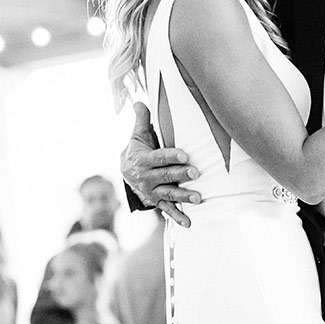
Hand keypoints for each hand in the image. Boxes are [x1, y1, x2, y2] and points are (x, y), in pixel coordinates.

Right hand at [120, 103, 201, 226]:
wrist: (125, 172)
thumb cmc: (137, 150)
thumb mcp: (137, 135)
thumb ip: (141, 119)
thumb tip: (140, 101)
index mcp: (142, 160)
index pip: (158, 157)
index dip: (171, 156)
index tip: (185, 155)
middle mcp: (146, 177)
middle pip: (165, 176)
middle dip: (180, 174)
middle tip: (196, 172)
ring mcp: (152, 191)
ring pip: (169, 193)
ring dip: (183, 196)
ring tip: (198, 198)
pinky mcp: (157, 201)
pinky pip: (167, 209)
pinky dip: (177, 216)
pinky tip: (189, 222)